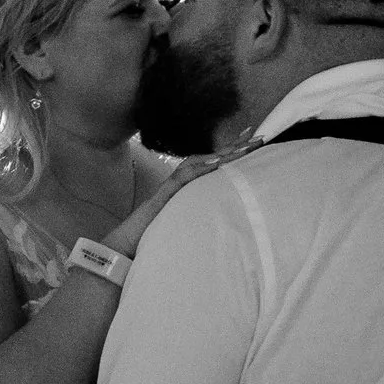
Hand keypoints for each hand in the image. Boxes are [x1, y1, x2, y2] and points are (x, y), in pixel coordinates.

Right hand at [107, 140, 260, 252]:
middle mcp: (180, 183)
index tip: (253, 143)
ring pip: (198, 164)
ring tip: (243, 146)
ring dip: (221, 154)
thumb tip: (227, 221)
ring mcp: (171, 187)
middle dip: (234, 147)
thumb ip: (201, 218)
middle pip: (209, 159)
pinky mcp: (163, 195)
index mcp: (188, 190)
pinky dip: (199, 169)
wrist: (126, 247)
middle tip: (257, 136)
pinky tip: (215, 163)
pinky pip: (183, 179)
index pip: (213, 166)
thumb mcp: (186, 225)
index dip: (232, 154)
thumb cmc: (154, 238)